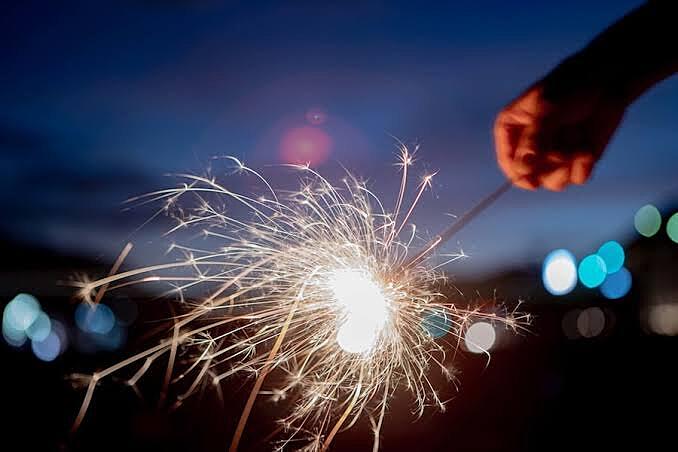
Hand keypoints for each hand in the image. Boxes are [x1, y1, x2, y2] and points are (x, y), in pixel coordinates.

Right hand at [494, 55, 627, 190]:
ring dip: (568, 165)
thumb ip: (534, 139)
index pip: (508, 162)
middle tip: (564, 155)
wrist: (606, 79)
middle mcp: (528, 147)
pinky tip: (587, 150)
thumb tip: (522, 168)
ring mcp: (552, 157)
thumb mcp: (547, 109)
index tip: (532, 181)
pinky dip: (583, 166)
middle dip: (550, 168)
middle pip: (531, 176)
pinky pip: (575, 178)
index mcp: (511, 130)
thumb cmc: (570, 86)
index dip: (519, 174)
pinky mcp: (575, 162)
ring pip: (554, 181)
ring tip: (578, 144)